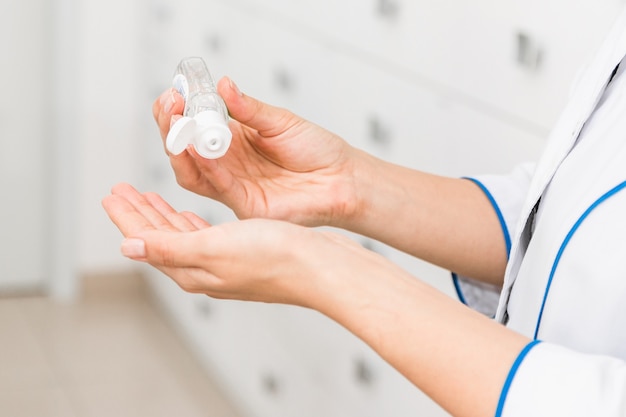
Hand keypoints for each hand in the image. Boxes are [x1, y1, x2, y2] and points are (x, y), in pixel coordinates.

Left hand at [102, 183, 371, 306]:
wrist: (320, 266)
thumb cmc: (274, 258)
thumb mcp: (214, 249)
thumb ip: (169, 247)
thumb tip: (128, 247)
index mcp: (194, 269)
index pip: (147, 240)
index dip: (127, 216)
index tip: (112, 194)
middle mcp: (206, 268)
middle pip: (161, 237)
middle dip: (140, 213)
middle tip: (123, 191)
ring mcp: (225, 261)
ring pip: (182, 234)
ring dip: (163, 214)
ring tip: (150, 197)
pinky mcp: (244, 251)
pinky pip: (205, 232)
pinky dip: (191, 218)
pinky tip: (191, 214)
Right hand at [153, 77, 361, 226]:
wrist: (343, 177)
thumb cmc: (316, 150)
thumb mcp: (280, 121)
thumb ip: (249, 108)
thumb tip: (222, 84)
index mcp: (232, 141)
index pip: (192, 127)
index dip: (178, 112)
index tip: (174, 92)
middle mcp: (226, 165)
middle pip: (183, 152)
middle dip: (171, 128)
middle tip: (171, 106)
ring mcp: (233, 186)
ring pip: (192, 173)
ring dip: (179, 148)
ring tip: (177, 122)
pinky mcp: (245, 205)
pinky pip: (219, 186)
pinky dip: (206, 167)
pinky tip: (198, 147)